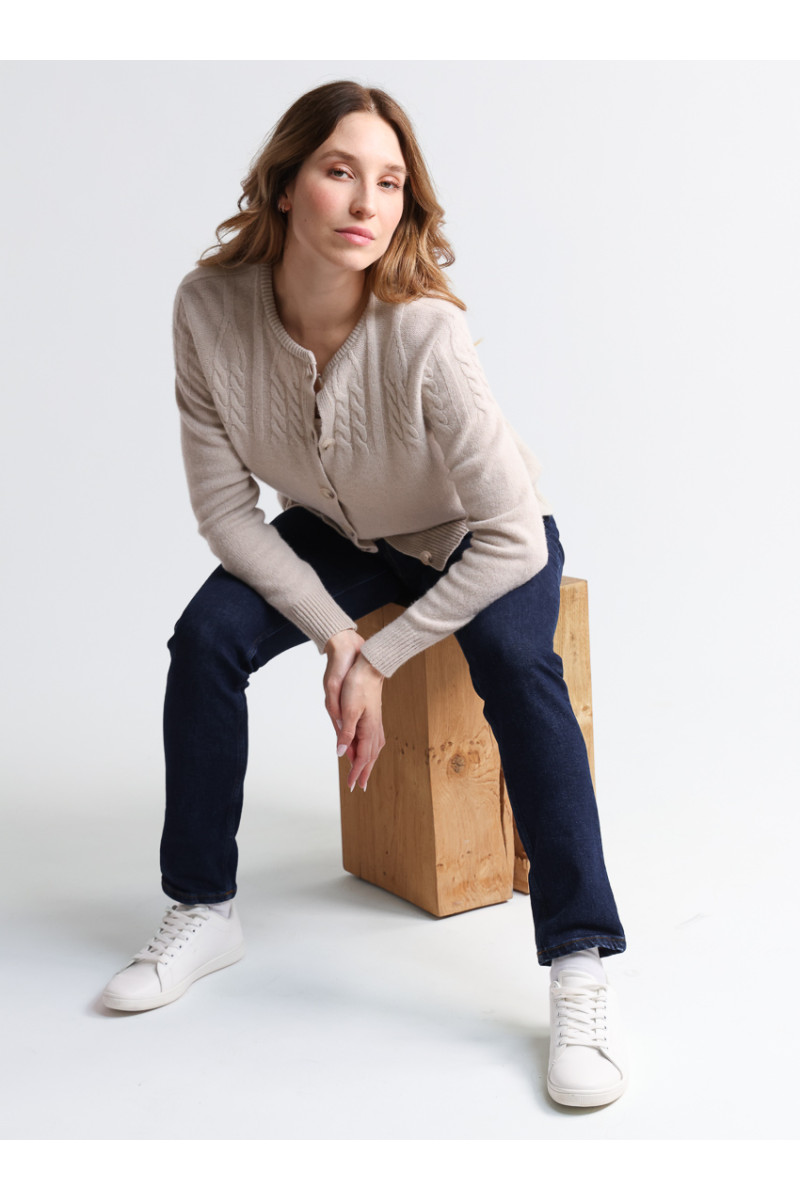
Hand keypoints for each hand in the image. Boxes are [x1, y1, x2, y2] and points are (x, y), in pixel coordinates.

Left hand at [323, 629, 385, 791]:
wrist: (370, 666)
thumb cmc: (358, 685)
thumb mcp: (348, 709)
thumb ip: (345, 733)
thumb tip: (342, 753)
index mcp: (368, 729)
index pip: (362, 758)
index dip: (356, 773)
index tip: (351, 786)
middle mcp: (374, 728)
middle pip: (370, 756)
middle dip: (363, 772)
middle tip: (359, 787)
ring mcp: (376, 722)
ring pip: (373, 749)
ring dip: (368, 762)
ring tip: (363, 772)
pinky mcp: (374, 716)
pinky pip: (373, 740)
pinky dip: (370, 750)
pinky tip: (368, 749)